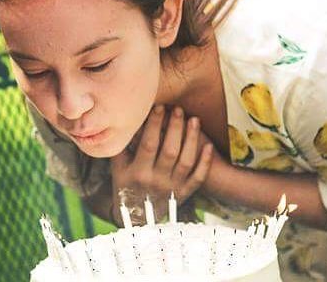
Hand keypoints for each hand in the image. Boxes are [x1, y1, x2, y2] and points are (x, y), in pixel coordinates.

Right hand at [110, 104, 213, 223]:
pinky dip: (205, 162)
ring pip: (186, 161)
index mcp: (138, 173)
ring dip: (191, 139)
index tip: (159, 107)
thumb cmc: (125, 185)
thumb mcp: (117, 168)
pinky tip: (208, 145)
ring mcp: (172, 188)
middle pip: (169, 151)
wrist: (137, 218)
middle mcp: (156, 181)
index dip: (154, 124)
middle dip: (175, 127)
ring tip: (194, 119)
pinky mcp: (184, 193)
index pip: (148, 144)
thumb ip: (120, 146)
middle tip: (178, 109)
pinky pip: (198, 178)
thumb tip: (122, 119)